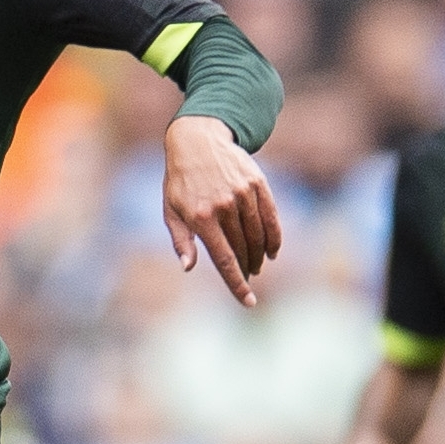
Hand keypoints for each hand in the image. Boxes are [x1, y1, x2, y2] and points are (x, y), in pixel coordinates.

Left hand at [163, 114, 280, 305]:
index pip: (223, 259)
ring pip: (258, 235)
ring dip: (260, 256)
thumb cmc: (179, 182)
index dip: (237, 283)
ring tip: (257, 266)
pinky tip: (273, 251)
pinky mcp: (257, 184)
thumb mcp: (170, 210)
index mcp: (200, 218)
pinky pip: (271, 217)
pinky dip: (274, 237)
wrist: (197, 142)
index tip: (248, 301)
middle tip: (247, 279)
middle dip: (246, 269)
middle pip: (242, 249)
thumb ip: (181, 240)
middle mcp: (223, 207)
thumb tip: (188, 268)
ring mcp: (242, 195)